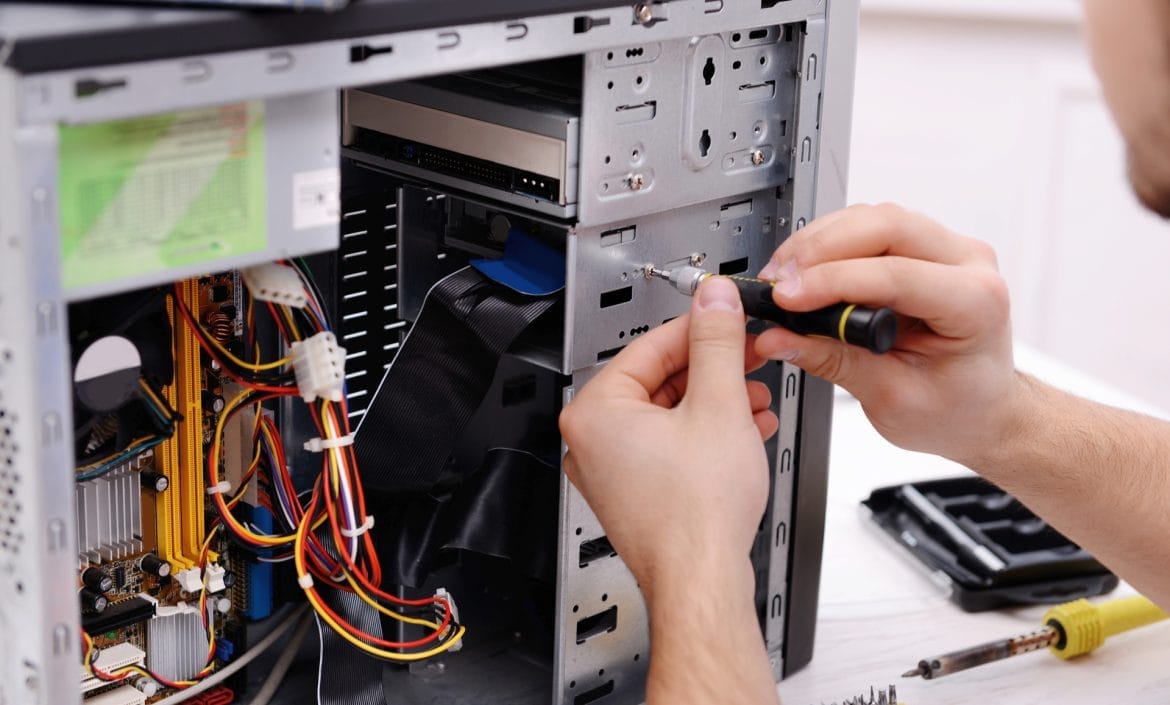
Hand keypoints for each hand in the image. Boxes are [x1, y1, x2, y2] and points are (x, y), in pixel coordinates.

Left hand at [559, 276, 776, 596]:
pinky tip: (746, 430)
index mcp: (594, 412)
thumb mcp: (717, 405)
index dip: (699, 328)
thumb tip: (714, 302)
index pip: (650, 347)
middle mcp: (592, 442)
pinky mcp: (635, 494)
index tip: (726, 317)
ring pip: (668, 416)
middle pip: (659, 381)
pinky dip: (706, 435)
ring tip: (756, 398)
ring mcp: (611, 472)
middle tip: (748, 357)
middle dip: (713, 371)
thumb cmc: (696, 513)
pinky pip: (670, 447)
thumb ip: (716, 344)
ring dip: (717, 402)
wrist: (701, 580)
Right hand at [755, 203, 1018, 465]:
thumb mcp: (893, 398)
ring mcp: (947, 248)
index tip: (786, 299)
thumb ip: (833, 362)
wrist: (983, 408)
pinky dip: (830, 243)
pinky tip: (804, 269)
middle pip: (885, 224)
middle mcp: (968, 263)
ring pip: (873, 217)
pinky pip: (870, 226)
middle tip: (777, 282)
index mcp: (975, 303)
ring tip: (783, 277)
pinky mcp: (923, 247)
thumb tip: (780, 338)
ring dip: (819, 242)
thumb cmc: (958, 409)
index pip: (895, 274)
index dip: (831, 282)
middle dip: (820, 248)